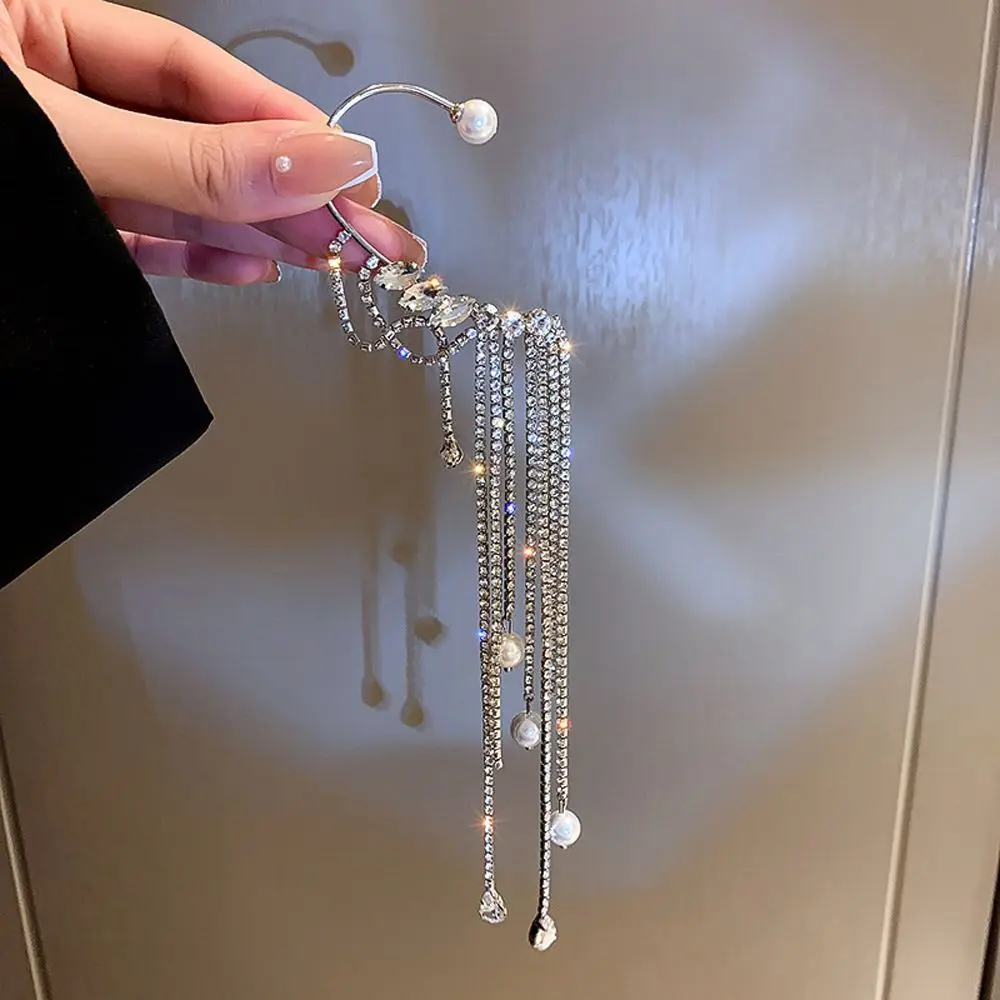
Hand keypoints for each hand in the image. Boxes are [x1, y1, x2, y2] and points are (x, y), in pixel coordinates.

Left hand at [0, 0, 425, 283]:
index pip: (187, 70)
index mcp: (26, 23)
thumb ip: (189, 160)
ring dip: (254, 229)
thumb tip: (320, 163)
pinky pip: (136, 236)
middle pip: (194, 136)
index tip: (349, 169)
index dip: (277, 121)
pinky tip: (254, 267)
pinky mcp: (50, 227)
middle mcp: (44, 91)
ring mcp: (52, 167)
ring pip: (173, 193)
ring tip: (327, 259)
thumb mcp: (60, 145)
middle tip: (366, 233)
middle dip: (284, 186)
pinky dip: (195, 256)